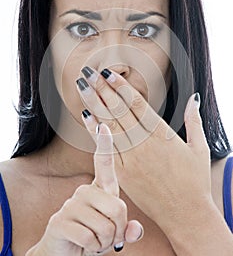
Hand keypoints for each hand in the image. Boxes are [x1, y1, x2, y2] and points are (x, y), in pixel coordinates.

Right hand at [26, 122, 142, 255]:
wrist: (63, 252)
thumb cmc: (92, 236)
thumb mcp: (114, 232)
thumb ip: (127, 228)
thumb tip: (136, 230)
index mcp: (99, 188)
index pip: (102, 162)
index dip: (104, 144)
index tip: (103, 124)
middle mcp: (84, 191)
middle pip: (118, 207)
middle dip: (118, 230)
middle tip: (108, 237)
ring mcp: (71, 205)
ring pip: (106, 226)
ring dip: (105, 242)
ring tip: (95, 240)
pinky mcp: (60, 221)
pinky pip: (91, 238)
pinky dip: (93, 248)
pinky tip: (84, 245)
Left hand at [77, 67, 212, 237]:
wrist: (186, 215)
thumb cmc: (194, 181)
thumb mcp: (199, 148)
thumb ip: (194, 121)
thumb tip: (193, 99)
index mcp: (162, 135)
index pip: (137, 104)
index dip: (121, 87)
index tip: (109, 74)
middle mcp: (144, 144)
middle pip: (119, 111)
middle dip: (103, 90)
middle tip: (90, 74)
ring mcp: (131, 159)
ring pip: (109, 126)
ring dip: (95, 105)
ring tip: (83, 88)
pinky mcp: (123, 175)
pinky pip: (105, 149)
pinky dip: (95, 132)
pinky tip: (86, 117)